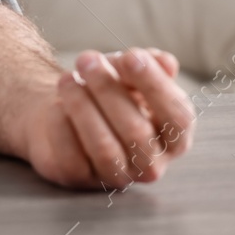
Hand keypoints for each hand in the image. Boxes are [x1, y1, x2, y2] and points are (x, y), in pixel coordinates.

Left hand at [19, 47, 195, 190]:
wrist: (65, 107)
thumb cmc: (109, 88)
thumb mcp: (131, 71)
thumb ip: (151, 65)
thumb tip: (166, 62)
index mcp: (174, 137)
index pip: (178, 119)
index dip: (155, 86)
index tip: (130, 56)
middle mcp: (150, 164)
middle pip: (137, 133)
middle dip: (108, 90)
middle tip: (86, 59)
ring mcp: (115, 176)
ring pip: (104, 149)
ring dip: (83, 107)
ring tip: (67, 78)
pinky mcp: (79, 178)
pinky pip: (71, 157)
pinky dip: (61, 126)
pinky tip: (56, 104)